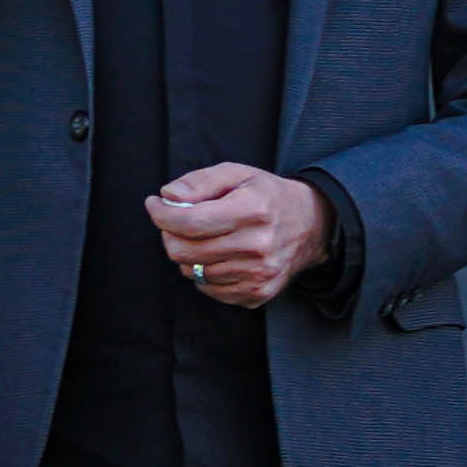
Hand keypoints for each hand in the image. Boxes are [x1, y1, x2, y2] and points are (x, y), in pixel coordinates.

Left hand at [150, 165, 323, 307]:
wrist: (311, 226)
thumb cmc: (266, 195)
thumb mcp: (237, 173)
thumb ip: (199, 181)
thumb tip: (168, 197)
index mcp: (253, 210)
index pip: (189, 222)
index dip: (162, 214)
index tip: (155, 204)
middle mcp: (258, 246)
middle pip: (184, 252)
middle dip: (170, 234)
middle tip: (175, 221)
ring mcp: (258, 275)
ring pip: (192, 272)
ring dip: (188, 254)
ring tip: (205, 236)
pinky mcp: (256, 293)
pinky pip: (208, 288)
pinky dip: (204, 271)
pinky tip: (219, 254)